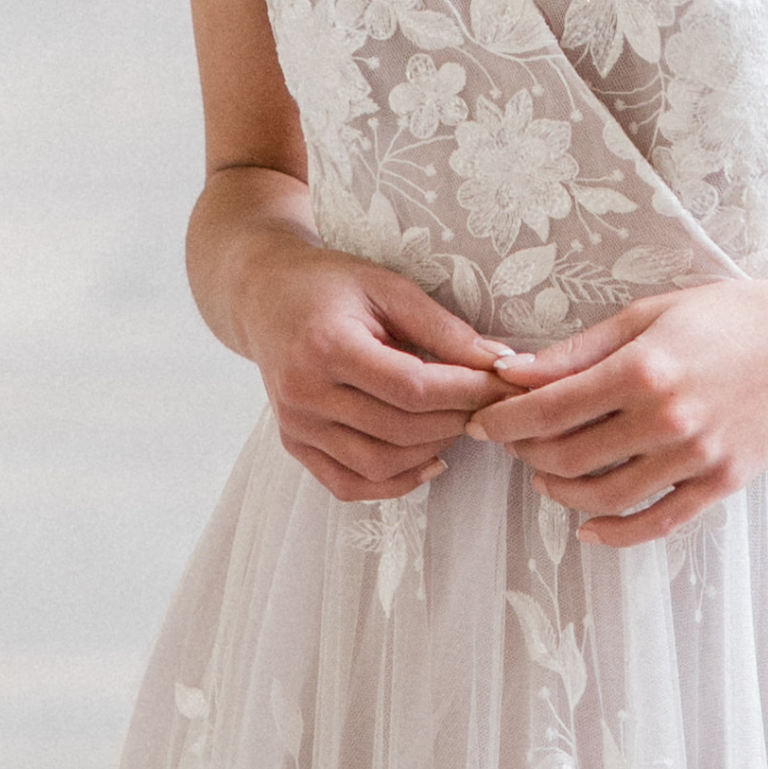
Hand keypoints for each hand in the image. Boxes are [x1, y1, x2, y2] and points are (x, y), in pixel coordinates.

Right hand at [234, 247, 509, 502]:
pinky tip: (426, 461)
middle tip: (490, 405)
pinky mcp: (294, 444)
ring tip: (460, 425)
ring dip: (432, 451)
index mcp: (327, 346)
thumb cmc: (330, 284)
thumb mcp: (388, 287)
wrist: (264, 296)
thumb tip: (499, 362)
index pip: (412, 388)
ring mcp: (296, 425)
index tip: (503, 384)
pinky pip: (348, 484)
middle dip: (457, 421)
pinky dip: (393, 484)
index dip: (466, 392)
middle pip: (400, 430)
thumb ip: (442, 328)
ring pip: (379, 464)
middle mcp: (305, 393)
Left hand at [469, 278, 767, 546]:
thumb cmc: (730, 314)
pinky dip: (615, 532)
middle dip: (527, 453)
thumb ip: (578, 350)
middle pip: (568, 457)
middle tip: (516, 443)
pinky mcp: (721, 482)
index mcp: (642, 369)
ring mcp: (696, 456)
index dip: (504, 422)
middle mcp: (666, 419)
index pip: (548, 410)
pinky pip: (657, 523)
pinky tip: (590, 526)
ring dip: (561, 492)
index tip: (484, 423)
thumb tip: (513, 372)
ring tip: (548, 475)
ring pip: (605, 497)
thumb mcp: (649, 315)